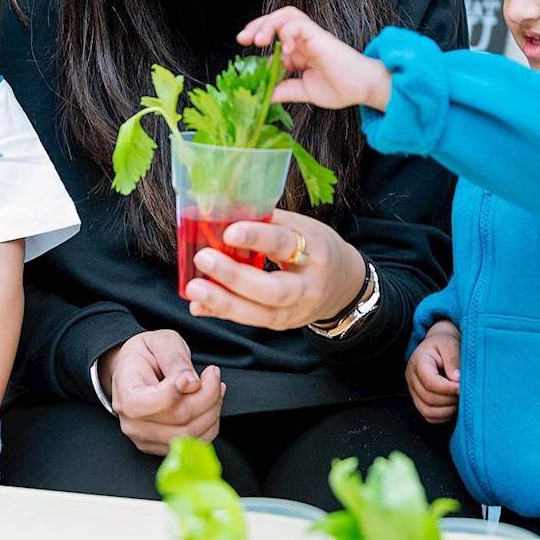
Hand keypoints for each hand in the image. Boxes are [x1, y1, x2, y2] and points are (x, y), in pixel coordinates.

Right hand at [101, 330, 224, 455]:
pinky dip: (211, 422)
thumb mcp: (162, 341)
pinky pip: (195, 442)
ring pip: (190, 434)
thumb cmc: (148, 354)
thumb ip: (175, 359)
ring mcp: (145, 437)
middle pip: (177, 418)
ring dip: (212, 409)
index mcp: (125, 391)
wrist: (137, 370)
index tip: (187, 376)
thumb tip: (192, 384)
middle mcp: (131, 420)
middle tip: (212, 373)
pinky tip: (210, 403)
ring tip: (214, 385)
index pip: (142, 404)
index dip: (170, 393)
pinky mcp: (162, 446)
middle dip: (206, 394)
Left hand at [185, 209, 366, 329]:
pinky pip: (249, 320)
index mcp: (316, 251)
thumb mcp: (302, 227)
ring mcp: (295, 311)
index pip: (285, 244)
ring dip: (222, 302)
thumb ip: (267, 223)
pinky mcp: (281, 324)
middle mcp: (308, 287)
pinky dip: (222, 313)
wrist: (345, 285)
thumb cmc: (317, 247)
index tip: (229, 231)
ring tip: (194, 288)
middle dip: (234, 277)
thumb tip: (223, 215)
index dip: (257, 237)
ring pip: (258, 314)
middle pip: (272, 290)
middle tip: (203, 259)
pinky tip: (199, 305)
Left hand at [237, 7, 391, 110]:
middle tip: (243, 39)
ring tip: (259, 39)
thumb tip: (263, 94)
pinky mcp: (319, 36)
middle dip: (257, 25)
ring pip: (286, 15)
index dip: (257, 37)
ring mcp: (311, 36)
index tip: (244, 46)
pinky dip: (287, 31)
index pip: (274, 34)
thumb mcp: (304, 91)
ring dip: (269, 23)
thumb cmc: (341, 88)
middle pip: (276, 19)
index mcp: (300, 51)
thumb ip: (285, 90)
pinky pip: (299, 23)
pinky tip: (284, 48)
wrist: (364, 88)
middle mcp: (304, 39)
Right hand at [406, 321, 460, 423]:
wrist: (437, 345)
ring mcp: (413, 390)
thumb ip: (453, 359)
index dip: (448, 388)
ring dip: (446, 410)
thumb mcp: (450, 343)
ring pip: (426, 410)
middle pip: (428, 398)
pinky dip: (442, 416)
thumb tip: (457, 380)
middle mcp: (411, 377)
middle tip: (464, 394)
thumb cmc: (444, 344)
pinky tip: (452, 407)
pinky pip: (428, 416)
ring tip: (459, 401)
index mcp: (418, 361)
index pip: (430, 382)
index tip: (462, 387)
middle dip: (449, 399)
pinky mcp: (418, 399)